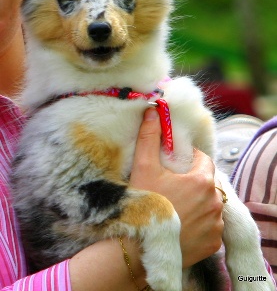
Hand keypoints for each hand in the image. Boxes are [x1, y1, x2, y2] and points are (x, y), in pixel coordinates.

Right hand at [130, 108, 223, 267]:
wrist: (139, 249)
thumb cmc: (144, 205)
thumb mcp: (144, 167)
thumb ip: (149, 137)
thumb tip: (152, 112)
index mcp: (202, 181)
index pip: (203, 160)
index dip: (189, 159)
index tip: (175, 165)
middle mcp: (215, 202)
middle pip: (207, 182)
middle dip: (193, 179)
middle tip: (173, 185)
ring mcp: (216, 224)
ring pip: (210, 204)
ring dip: (198, 201)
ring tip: (177, 205)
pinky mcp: (213, 243)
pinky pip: (211, 226)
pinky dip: (201, 222)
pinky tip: (183, 223)